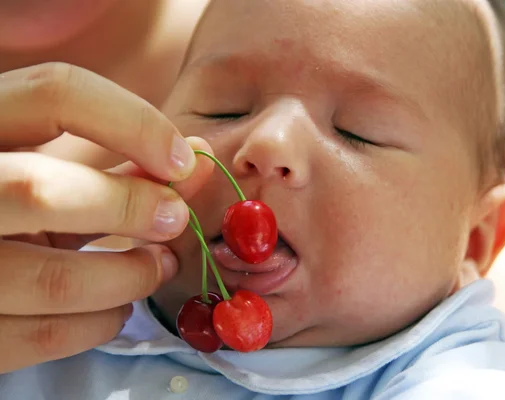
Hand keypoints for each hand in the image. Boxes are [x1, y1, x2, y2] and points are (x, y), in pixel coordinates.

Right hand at [0, 63, 212, 372]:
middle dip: (131, 208)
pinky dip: (100, 323)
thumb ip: (114, 160)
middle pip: (43, 191)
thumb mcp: (46, 169)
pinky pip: (44, 338)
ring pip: (54, 281)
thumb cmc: (12, 204)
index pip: (54, 94)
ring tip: (156, 266)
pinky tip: (116, 307)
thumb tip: (198, 157)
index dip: (134, 123)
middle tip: (175, 219)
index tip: (184, 159)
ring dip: (131, 277)